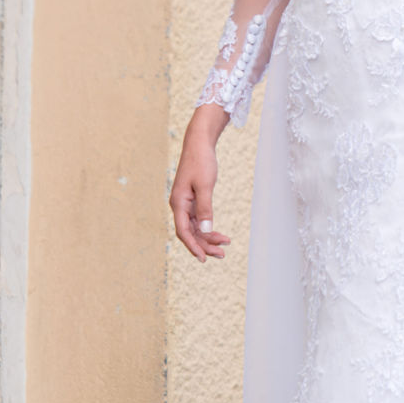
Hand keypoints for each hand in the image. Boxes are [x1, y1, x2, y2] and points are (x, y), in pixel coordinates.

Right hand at [169, 105, 231, 261]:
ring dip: (208, 238)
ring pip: (196, 228)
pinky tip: (220, 235)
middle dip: (205, 245)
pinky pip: (199, 220)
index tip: (204, 258)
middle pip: (190, 233)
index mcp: (178, 203)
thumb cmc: (201, 162)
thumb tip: (207, 230)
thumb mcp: (205, 185)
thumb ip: (205, 208)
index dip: (193, 247)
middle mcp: (179, 205)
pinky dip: (209, 228)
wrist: (199, 143)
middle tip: (222, 255)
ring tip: (225, 246)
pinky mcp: (192, 200)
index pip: (184, 231)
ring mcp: (186, 204)